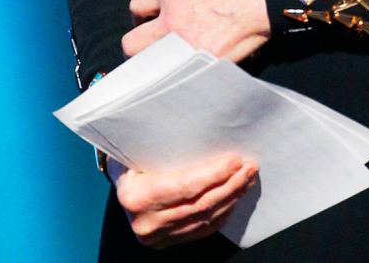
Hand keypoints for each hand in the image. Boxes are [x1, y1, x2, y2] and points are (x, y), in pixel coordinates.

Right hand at [110, 154, 257, 247]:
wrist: (118, 182)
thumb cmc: (131, 156)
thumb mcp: (140, 146)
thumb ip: (166, 142)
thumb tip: (206, 126)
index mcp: (136, 195)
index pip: (185, 186)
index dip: (214, 175)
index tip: (236, 160)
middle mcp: (145, 221)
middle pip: (199, 204)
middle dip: (230, 185)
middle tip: (250, 167)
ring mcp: (156, 236)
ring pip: (203, 219)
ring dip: (230, 198)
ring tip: (247, 179)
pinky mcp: (165, 241)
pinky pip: (200, 230)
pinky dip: (221, 214)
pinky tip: (234, 198)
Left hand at [122, 0, 270, 62]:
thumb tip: (184, 6)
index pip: (138, 5)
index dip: (144, 15)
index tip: (152, 20)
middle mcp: (171, 19)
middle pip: (131, 43)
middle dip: (141, 46)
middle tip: (155, 47)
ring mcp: (184, 44)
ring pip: (148, 67)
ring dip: (157, 66)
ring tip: (171, 65)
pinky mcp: (203, 61)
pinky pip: (180, 76)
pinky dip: (185, 75)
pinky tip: (193, 73)